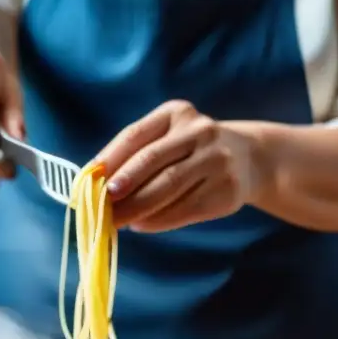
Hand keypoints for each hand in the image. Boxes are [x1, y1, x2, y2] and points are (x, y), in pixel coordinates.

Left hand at [93, 101, 273, 231]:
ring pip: (167, 187)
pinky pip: (184, 209)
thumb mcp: (167, 139)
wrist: (248, 158)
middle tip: (100, 206)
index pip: (135, 135)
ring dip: (136, 208)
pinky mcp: (226, 191)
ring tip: (115, 220)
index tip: (90, 180)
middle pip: (151, 161)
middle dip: (122, 187)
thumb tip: (96, 185)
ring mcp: (217, 160)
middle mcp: (199, 131)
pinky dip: (158, 220)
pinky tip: (141, 225)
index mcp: (176, 113)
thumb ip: (135, 155)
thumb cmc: (190, 151)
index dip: (110, 159)